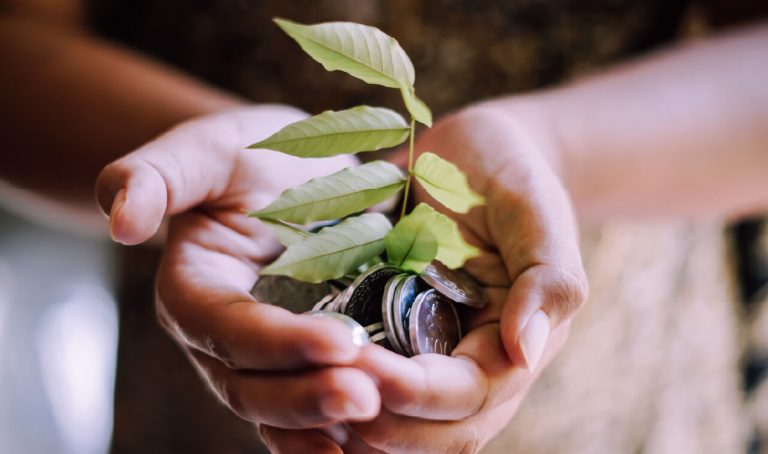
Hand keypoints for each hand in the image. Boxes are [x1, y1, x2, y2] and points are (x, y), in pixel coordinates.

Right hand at [96, 105, 381, 430]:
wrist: (280, 176)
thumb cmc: (241, 156)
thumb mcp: (203, 149)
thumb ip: (155, 176)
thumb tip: (120, 219)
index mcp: (191, 288)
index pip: (225, 328)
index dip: (277, 342)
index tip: (340, 343)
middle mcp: (218, 336)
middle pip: (248, 385)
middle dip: (305, 398)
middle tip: (367, 398)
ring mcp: (257, 357)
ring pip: (278, 411)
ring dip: (323, 425)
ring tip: (378, 422)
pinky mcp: (295, 361)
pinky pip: (307, 410)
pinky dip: (334, 431)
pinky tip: (379, 436)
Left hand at [260, 104, 588, 451]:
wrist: (471, 156)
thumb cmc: (509, 174)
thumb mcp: (535, 209)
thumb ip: (547, 277)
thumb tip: (523, 353)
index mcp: (510, 344)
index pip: (468, 396)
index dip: (416, 392)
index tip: (363, 366)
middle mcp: (470, 365)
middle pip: (431, 432)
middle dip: (378, 418)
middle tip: (320, 385)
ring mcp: (428, 357)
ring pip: (397, 427)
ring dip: (352, 423)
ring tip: (302, 394)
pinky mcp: (391, 340)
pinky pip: (367, 390)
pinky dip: (336, 395)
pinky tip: (297, 380)